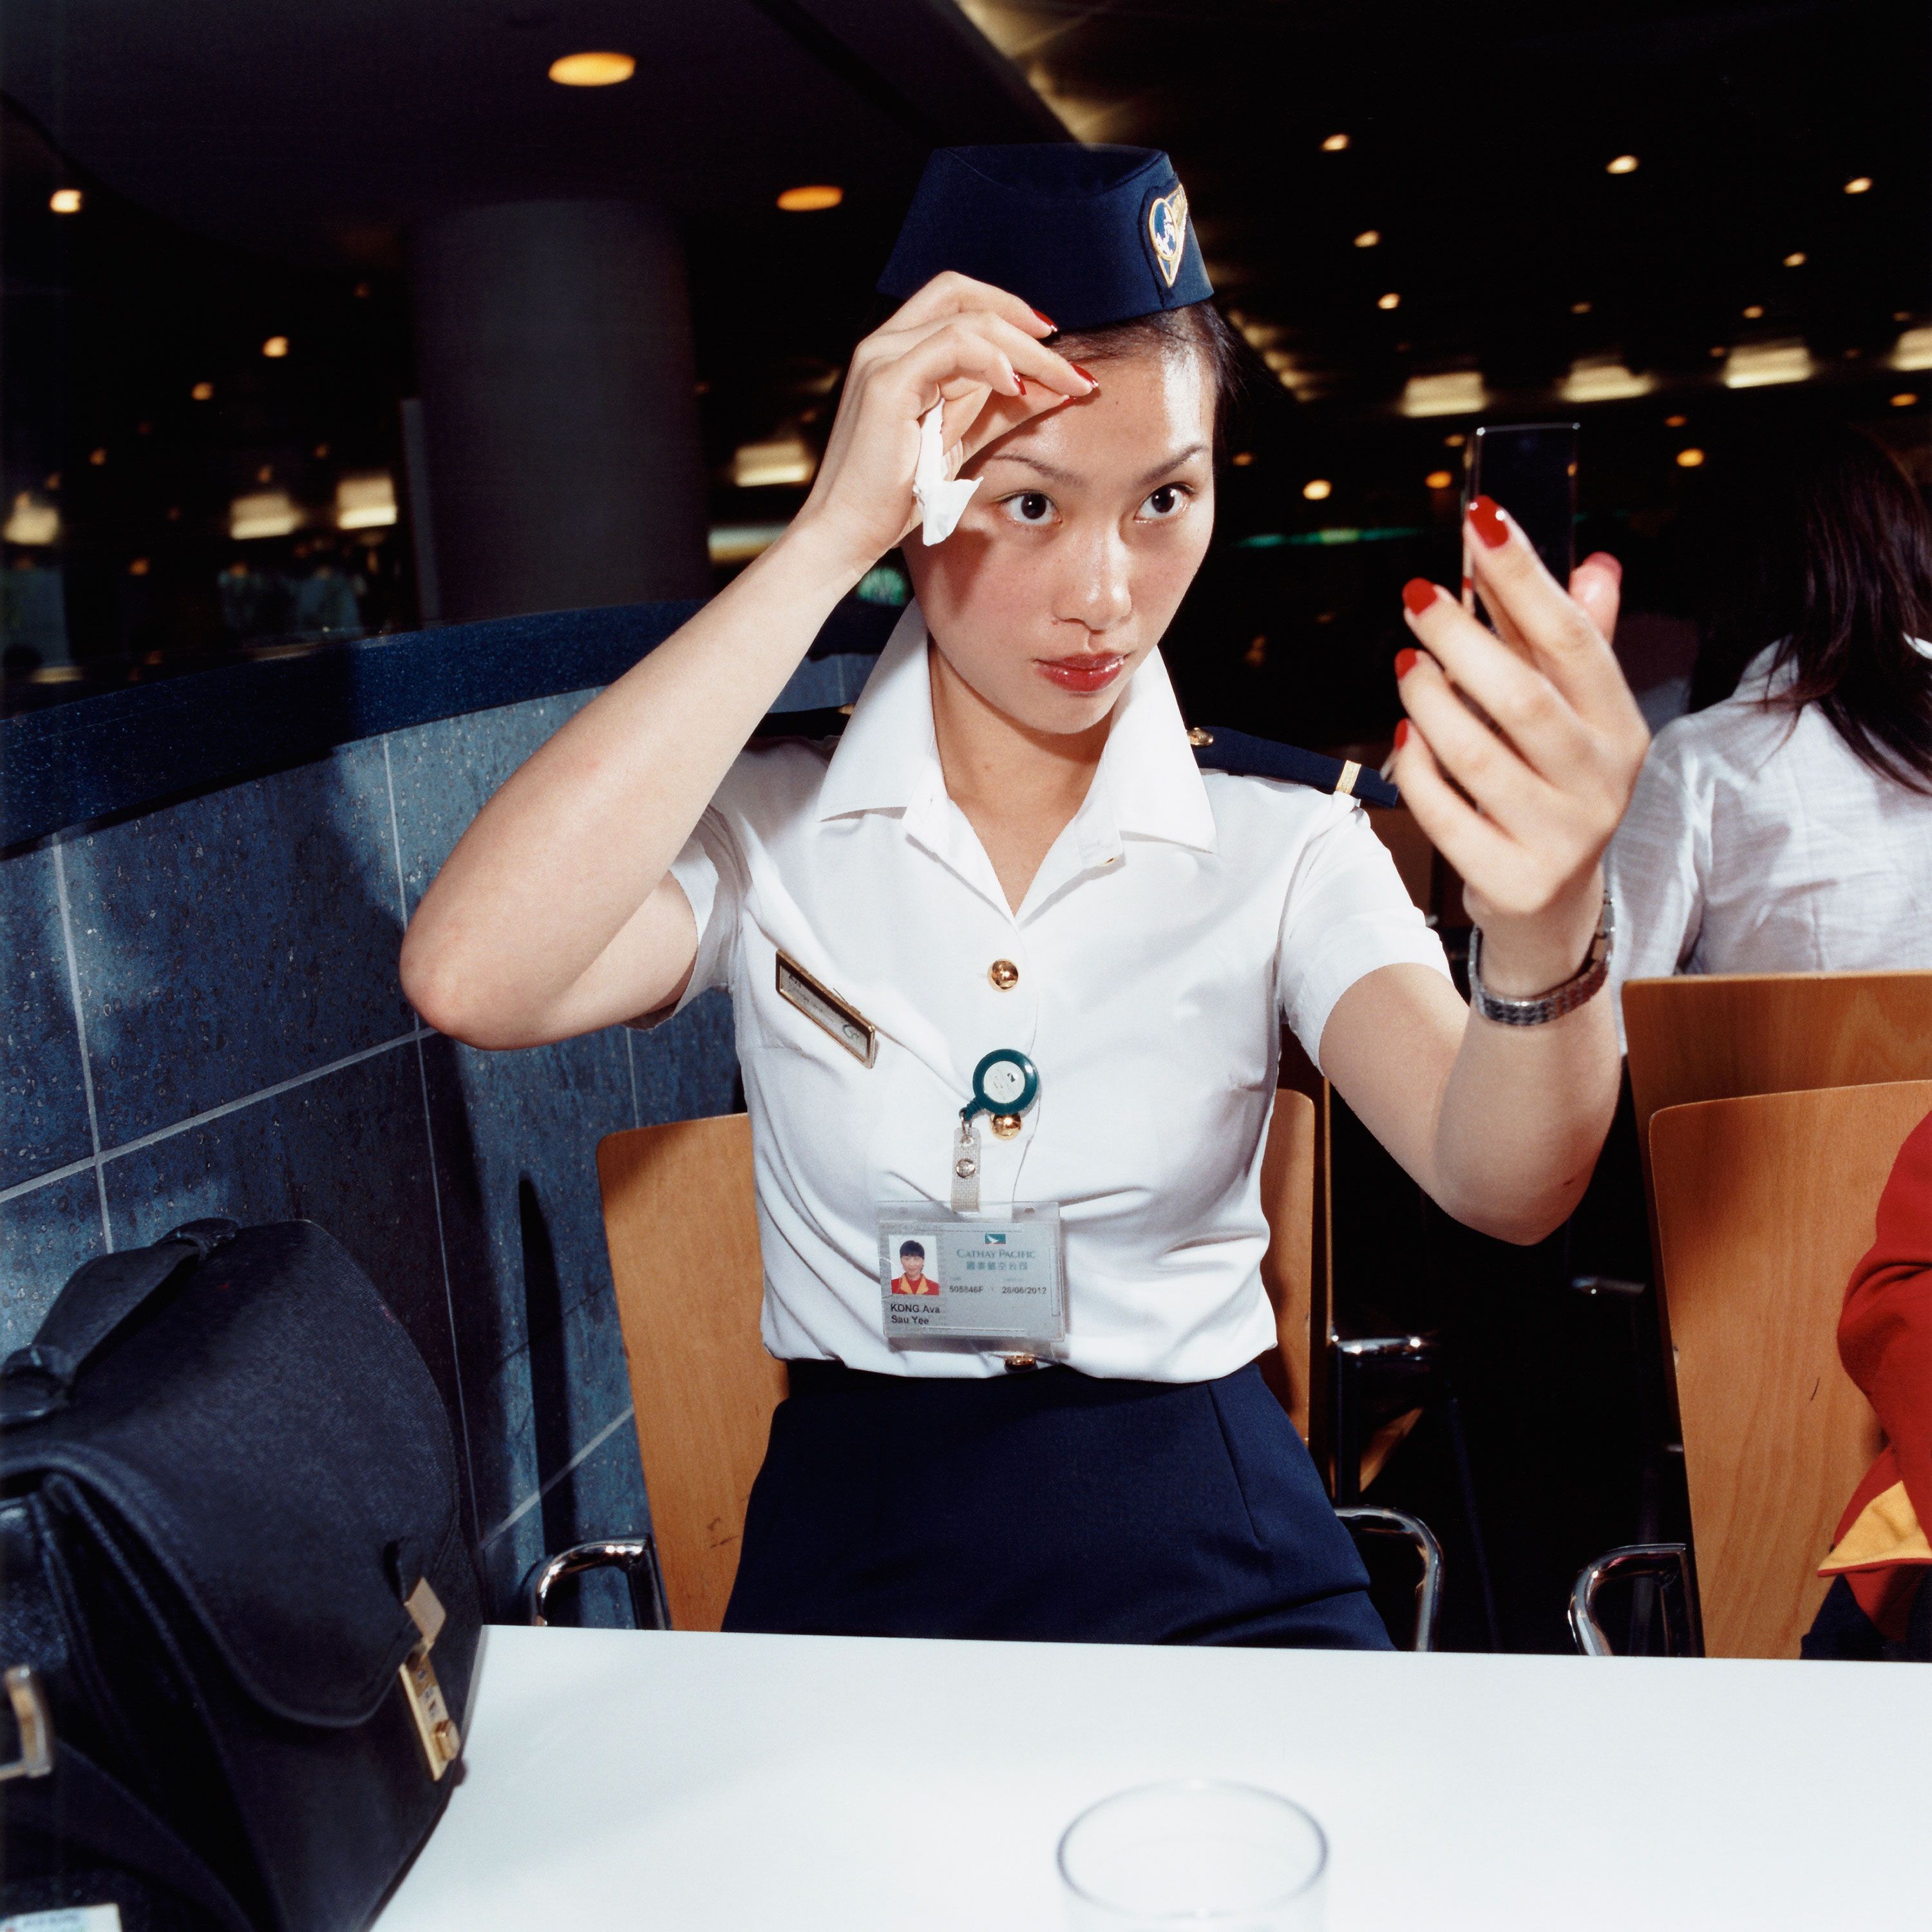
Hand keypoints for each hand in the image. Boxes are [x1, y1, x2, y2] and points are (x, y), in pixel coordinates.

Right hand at [783, 273, 1094, 582]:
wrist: (847, 534)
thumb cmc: (893, 496)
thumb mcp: (959, 442)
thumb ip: (999, 411)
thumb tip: (1055, 389)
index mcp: (897, 353)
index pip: (958, 305)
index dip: (1009, 313)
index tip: (1054, 345)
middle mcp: (884, 344)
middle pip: (963, 297)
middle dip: (1024, 321)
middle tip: (1071, 366)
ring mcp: (882, 357)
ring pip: (968, 320)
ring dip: (1025, 349)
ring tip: (1062, 381)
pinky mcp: (887, 381)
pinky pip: (954, 347)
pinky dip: (994, 361)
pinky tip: (1019, 385)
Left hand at [1392, 497, 1650, 996]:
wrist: (1550, 907)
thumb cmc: (1552, 789)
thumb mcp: (1578, 720)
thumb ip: (1578, 645)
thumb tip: (1594, 562)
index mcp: (1620, 728)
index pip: (1573, 639)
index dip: (1524, 577)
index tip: (1480, 520)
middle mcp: (1601, 782)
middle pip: (1521, 694)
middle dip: (1461, 636)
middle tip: (1416, 596)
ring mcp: (1559, 836)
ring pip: (1475, 753)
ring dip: (1427, 700)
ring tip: (1406, 665)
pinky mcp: (1511, 879)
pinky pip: (1443, 812)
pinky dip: (1414, 768)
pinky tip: (1403, 736)